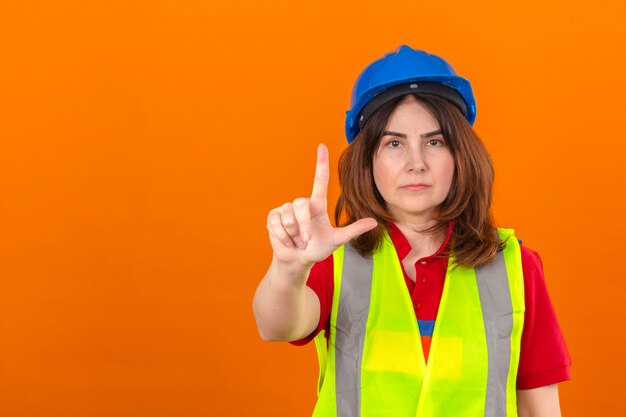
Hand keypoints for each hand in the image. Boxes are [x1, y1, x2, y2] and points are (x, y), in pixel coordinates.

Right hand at [266, 144, 377, 266]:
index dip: (321, 163)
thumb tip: (374, 222)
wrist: (297, 260)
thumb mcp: (336, 240)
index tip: (322, 146)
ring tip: (296, 241)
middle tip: (306, 240)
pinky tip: (286, 241)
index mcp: (317, 205)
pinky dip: (283, 237)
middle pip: (300, 205)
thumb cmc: (317, 249)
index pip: (320, 180)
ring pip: (288, 217)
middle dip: (304, 226)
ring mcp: (285, 209)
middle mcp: (301, 204)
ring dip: (293, 234)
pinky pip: (276, 224)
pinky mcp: (273, 217)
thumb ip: (353, 230)